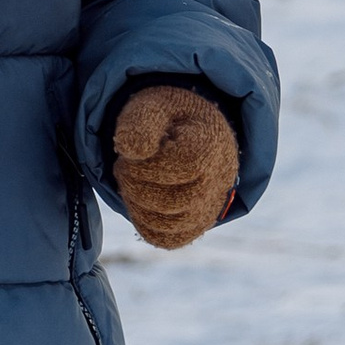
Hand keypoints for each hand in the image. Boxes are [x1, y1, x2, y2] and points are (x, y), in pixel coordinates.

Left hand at [111, 84, 238, 248]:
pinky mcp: (195, 226)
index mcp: (213, 145)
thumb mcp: (152, 105)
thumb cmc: (168, 118)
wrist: (187, 133)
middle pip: (170, 201)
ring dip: (135, 201)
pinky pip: (165, 238)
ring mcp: (209, 207)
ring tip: (132, 177)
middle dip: (134, 181)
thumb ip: (140, 122)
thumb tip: (130, 149)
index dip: (147, 163)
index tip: (133, 150)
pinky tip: (138, 197)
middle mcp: (219, 182)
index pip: (184, 166)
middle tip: (125, 163)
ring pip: (166, 224)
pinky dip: (142, 220)